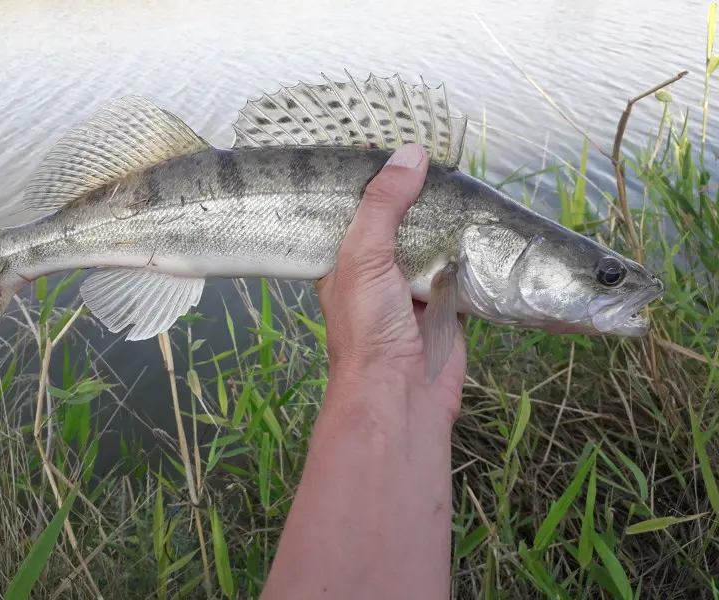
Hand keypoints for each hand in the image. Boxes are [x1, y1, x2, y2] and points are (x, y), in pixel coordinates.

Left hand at [316, 143, 465, 420]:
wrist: (402, 395)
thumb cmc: (368, 327)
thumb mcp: (364, 257)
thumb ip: (383, 206)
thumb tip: (411, 154)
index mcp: (346, 259)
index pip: (358, 209)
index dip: (374, 181)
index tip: (393, 141)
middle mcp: (378, 270)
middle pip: (401, 223)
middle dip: (418, 196)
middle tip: (440, 153)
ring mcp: (414, 288)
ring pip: (434, 244)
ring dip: (448, 222)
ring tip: (466, 177)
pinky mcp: (448, 304)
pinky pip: (462, 269)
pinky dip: (472, 251)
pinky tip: (485, 221)